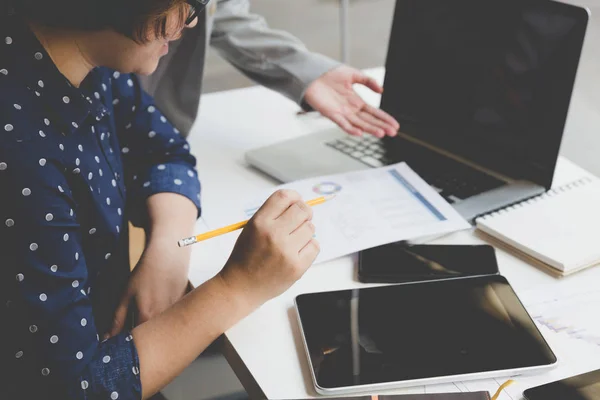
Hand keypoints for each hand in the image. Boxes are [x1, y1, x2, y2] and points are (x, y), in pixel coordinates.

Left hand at [107, 241, 190, 338]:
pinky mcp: (185, 308)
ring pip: (164, 332)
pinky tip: (163, 313)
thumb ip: (117, 319)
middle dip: (143, 342)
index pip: (136, 342)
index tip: (121, 345)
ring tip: (151, 322)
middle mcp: (163, 319)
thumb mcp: (126, 294)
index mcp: (146, 317)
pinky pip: (174, 323)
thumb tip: (107, 338)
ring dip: (156, 334)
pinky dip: (167, 324)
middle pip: (152, 340)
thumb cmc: (146, 272)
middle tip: (135, 335)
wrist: (169, 255)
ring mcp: (176, 314)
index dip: (127, 345)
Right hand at [219, 189, 319, 305]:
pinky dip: (309, 247)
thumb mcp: (251, 229)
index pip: (284, 197)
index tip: (295, 202)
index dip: (294, 197)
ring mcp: (286, 251)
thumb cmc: (246, 257)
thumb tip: (299, 203)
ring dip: (305, 232)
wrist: (241, 287)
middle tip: (298, 221)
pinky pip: (315, 246)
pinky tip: (296, 252)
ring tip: (292, 241)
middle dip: (303, 213)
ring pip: (311, 228)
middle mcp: (273, 234)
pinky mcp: (297, 267)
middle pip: (302, 210)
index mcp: (259, 222)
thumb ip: (272, 215)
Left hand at [304, 65, 399, 137]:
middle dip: (381, 126)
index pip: (374, 112)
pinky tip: (359, 133)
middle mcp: (350, 109)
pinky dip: (350, 129)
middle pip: (369, 120)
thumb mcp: (353, 74)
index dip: (384, 118)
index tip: (395, 125)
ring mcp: (341, 113)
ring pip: (359, 124)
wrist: (312, 73)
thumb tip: (381, 90)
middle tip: (393, 132)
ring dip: (370, 129)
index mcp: (356, 101)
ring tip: (381, 134)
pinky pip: (342, 123)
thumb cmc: (329, 75)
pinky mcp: (331, 114)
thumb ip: (368, 81)